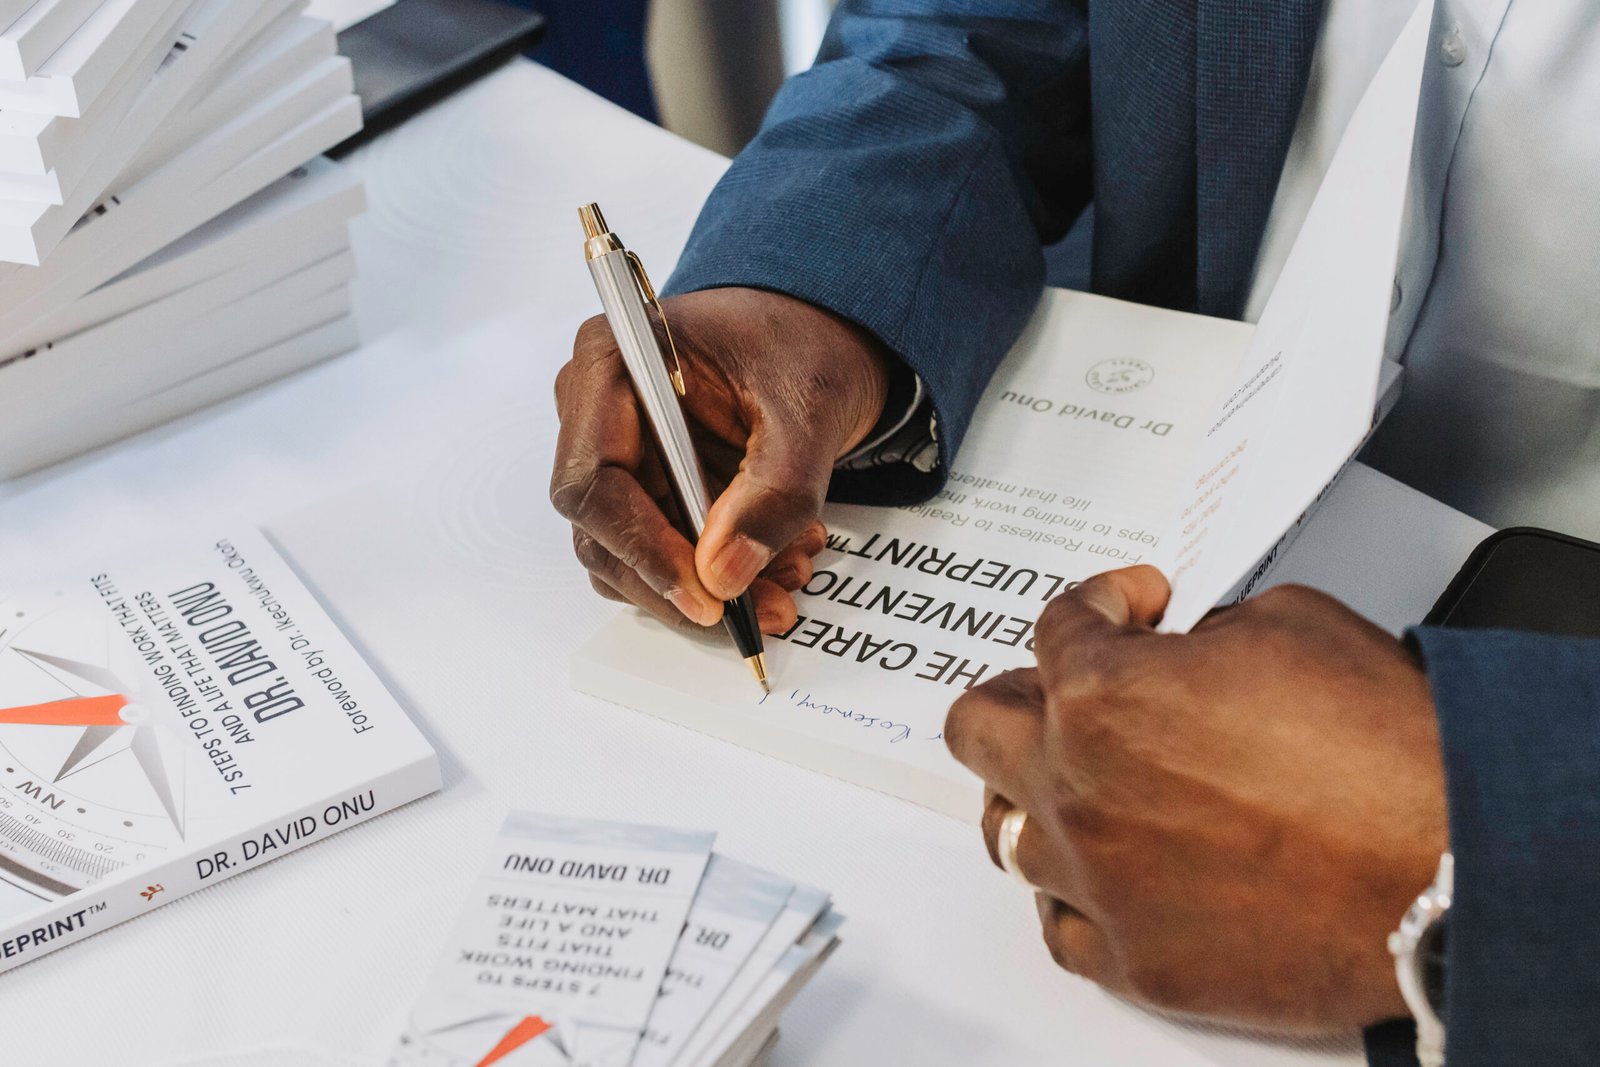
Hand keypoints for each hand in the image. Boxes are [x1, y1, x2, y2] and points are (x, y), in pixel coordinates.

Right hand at [552, 287, 892, 632]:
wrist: (817, 337)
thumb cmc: (800, 345)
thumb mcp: (805, 411)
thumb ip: (772, 491)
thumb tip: (724, 574)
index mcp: (613, 365)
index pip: (593, 483)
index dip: (642, 549)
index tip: (705, 594)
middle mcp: (596, 414)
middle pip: (604, 533)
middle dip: (684, 584)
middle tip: (762, 609)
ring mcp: (618, 456)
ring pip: (632, 558)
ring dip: (708, 587)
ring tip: (788, 573)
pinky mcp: (647, 490)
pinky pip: (662, 554)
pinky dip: (717, 575)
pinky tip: (776, 560)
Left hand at [945, 567, 1447, 1032]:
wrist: (1451, 870)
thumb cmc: (1389, 755)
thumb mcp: (1290, 624)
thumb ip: (1209, 633)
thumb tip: (1193, 652)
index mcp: (1104, 693)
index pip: (1060, 628)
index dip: (1102, 604)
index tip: (1129, 609)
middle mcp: (1077, 785)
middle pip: (982, 727)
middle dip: (1020, 693)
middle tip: (1060, 689)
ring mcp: (1097, 880)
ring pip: (1005, 831)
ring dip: (1033, 794)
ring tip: (1072, 782)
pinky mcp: (1135, 959)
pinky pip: (1058, 925)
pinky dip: (1071, 893)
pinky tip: (1100, 873)